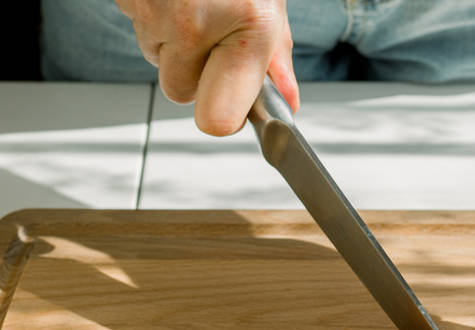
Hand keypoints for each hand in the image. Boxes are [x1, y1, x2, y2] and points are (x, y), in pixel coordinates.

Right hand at [115, 0, 299, 134]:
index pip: (218, 120)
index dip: (222, 115)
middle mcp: (194, 22)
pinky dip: (151, 10)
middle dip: (193, 72)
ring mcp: (151, 6)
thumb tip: (286, 101)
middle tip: (210, 32)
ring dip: (171, 39)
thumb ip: (275, 53)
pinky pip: (135, 22)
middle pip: (180, 92)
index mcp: (245, 27)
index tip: (230, 105)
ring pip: (155, 57)